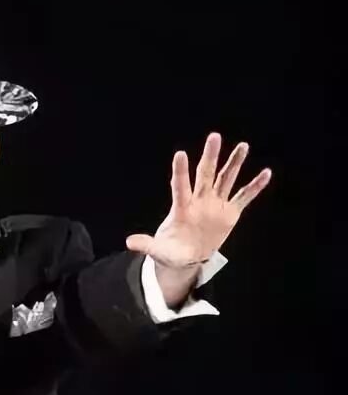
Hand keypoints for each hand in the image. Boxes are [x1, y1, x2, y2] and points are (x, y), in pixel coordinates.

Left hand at [125, 132, 271, 268]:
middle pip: (205, 175)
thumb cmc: (171, 251)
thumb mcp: (159, 251)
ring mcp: (215, 205)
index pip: (180, 186)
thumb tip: (129, 243)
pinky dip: (254, 187)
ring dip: (234, 164)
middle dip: (210, 157)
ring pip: (225, 179)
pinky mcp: (230, 213)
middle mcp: (199, 201)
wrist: (188, 257)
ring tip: (243, 146)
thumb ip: (147, 245)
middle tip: (214, 136)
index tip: (180, 154)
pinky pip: (244, 197)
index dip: (180, 172)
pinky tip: (265, 173)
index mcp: (181, 209)